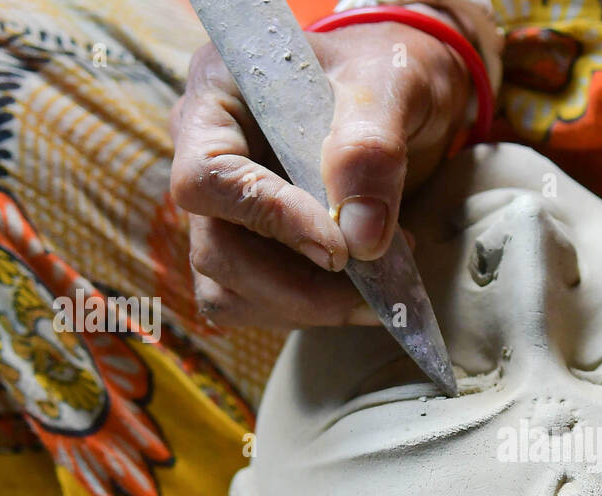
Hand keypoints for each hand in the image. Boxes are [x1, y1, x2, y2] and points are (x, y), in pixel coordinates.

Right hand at [169, 18, 471, 330]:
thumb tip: (360, 236)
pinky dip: (307, 313)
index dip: (269, 220)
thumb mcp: (390, 86)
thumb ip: (372, 147)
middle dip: (297, 287)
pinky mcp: (247, 249)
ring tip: (376, 289)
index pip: (208, 177)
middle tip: (373, 289)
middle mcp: (203, 155)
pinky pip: (254, 304)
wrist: (399, 98)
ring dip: (304, 308)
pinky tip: (357, 293)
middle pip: (215, 249)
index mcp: (217, 97)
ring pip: (228, 289)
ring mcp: (221, 209)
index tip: (339, 250)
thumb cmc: (385, 74)